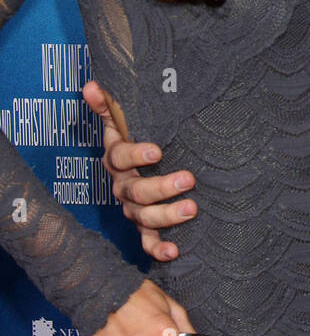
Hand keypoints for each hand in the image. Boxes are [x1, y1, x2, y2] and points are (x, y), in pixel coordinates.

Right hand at [83, 80, 196, 261]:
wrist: (143, 165)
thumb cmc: (137, 138)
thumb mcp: (123, 120)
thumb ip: (109, 104)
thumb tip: (91, 84)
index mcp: (117, 160)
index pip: (120, 157)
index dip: (136, 155)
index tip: (157, 151)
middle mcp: (123, 186)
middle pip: (136, 191)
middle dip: (161, 187)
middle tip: (188, 180)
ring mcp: (133, 209)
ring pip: (144, 217)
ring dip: (166, 216)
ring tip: (191, 209)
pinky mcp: (145, 228)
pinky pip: (147, 242)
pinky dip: (158, 249)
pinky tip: (174, 251)